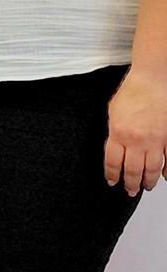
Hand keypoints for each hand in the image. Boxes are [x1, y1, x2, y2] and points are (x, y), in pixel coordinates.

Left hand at [105, 68, 166, 195]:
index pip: (112, 161)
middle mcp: (136, 140)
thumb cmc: (132, 93)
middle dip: (131, 183)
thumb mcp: (113, 113)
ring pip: (151, 168)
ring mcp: (155, 141)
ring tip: (145, 187)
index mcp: (118, 133)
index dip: (112, 174)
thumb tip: (115, 148)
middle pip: (132, 169)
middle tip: (130, 191)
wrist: (151, 82)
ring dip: (148, 180)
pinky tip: (164, 176)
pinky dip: (166, 170)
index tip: (112, 181)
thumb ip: (114, 132)